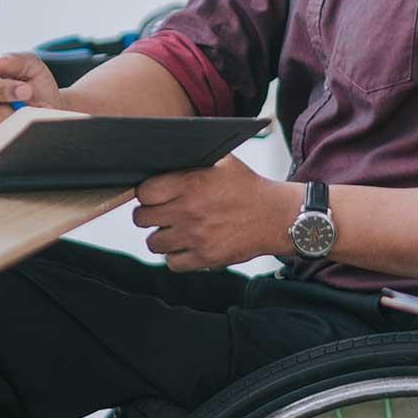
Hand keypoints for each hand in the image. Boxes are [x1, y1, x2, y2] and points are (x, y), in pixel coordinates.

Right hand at [0, 51, 59, 146]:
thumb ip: (16, 60)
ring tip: (29, 120)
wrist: (47, 111)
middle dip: (12, 112)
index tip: (26, 90)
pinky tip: (23, 132)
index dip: (2, 89)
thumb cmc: (34, 89)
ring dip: (16, 127)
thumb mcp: (31, 68)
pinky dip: (13, 141)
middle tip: (30, 109)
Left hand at [133, 156, 294, 271]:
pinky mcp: (205, 258)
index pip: (144, 192)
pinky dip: (176, 256)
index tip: (155, 194)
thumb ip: (194, 157)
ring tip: (174, 229)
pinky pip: (171, 263)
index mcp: (191, 184)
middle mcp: (189, 211)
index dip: (147, 192)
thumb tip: (166, 154)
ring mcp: (196, 237)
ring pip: (153, 243)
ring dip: (161, 236)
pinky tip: (186, 245)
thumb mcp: (223, 161)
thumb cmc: (248, 187)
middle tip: (161, 212)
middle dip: (149, 214)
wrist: (275, 216)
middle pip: (142, 218)